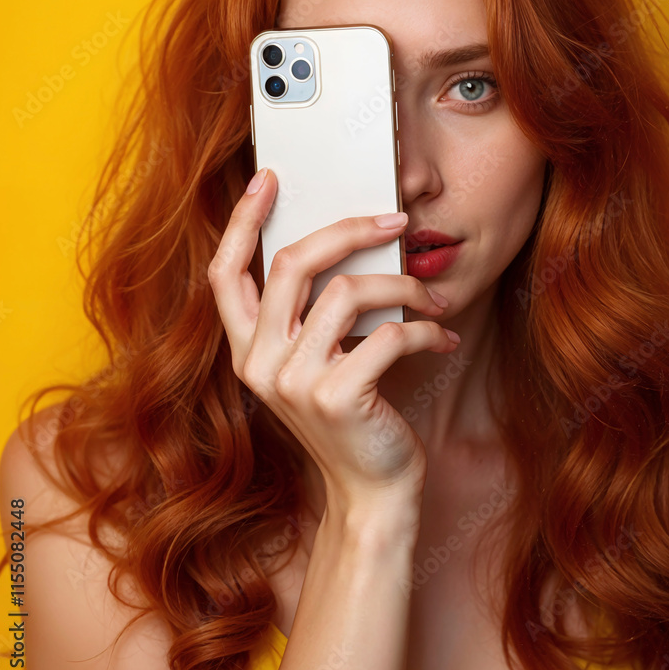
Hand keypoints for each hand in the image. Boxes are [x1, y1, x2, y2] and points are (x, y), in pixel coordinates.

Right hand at [208, 168, 459, 522]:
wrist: (372, 490)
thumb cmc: (352, 417)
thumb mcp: (316, 364)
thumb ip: (311, 316)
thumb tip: (349, 244)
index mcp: (247, 350)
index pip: (226, 274)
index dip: (242, 222)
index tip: (268, 180)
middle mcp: (259, 363)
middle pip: (293, 264)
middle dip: (350, 229)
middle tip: (395, 220)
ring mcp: (294, 382)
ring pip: (350, 292)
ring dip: (405, 286)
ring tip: (434, 298)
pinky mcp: (336, 397)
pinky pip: (389, 335)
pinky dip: (426, 331)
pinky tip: (442, 339)